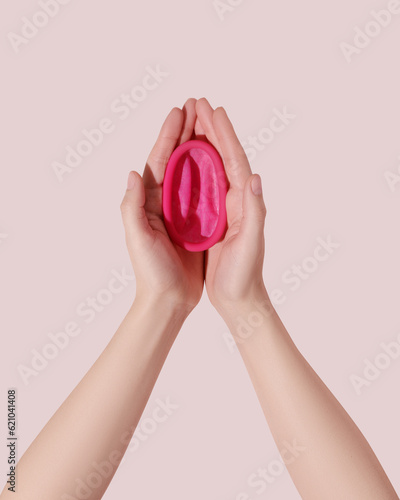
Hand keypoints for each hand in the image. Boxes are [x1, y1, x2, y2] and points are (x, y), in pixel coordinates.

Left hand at [120, 99, 203, 312]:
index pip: (160, 160)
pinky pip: (206, 193)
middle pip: (177, 160)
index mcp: (149, 202)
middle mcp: (165, 202)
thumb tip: (132, 171)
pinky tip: (221, 161)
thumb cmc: (151, 272)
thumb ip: (132, 206)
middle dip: (185, 132)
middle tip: (196, 107)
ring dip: (199, 147)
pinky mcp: (197, 224)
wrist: (168, 299)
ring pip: (192, 171)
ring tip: (208, 125)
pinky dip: (211, 173)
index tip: (179, 111)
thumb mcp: (136, 238)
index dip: (169, 135)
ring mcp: (182, 212)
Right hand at [194, 98, 267, 316]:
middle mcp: (234, 200)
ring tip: (191, 121)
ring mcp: (221, 208)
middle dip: (210, 129)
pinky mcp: (210, 219)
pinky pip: (200, 186)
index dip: (223, 134)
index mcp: (242, 202)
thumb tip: (254, 176)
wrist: (237, 298)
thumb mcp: (250, 245)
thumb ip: (255, 211)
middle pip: (221, 157)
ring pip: (210, 167)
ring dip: (201, 143)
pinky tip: (183, 159)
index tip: (213, 109)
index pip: (233, 160)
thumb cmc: (243, 275)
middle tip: (198, 103)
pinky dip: (192, 167)